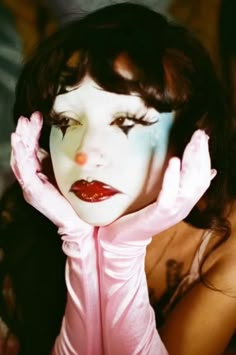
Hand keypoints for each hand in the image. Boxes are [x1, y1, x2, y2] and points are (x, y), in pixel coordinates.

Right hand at [10, 112, 91, 235]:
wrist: (80, 222)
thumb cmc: (75, 199)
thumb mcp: (68, 173)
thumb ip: (62, 161)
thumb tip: (68, 141)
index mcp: (40, 173)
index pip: (33, 149)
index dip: (33, 132)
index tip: (38, 116)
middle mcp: (33, 179)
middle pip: (24, 152)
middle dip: (24, 133)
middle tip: (27, 117)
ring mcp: (31, 186)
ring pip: (20, 159)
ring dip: (20, 141)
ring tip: (21, 125)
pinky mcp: (33, 191)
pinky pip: (23, 170)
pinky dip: (20, 154)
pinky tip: (19, 142)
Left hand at [100, 129, 214, 243]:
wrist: (123, 239)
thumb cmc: (140, 215)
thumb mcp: (161, 198)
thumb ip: (174, 185)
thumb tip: (184, 167)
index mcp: (184, 203)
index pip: (203, 179)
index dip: (205, 158)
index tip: (203, 137)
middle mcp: (182, 208)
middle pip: (199, 180)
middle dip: (202, 156)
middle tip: (201, 135)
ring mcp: (172, 212)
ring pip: (190, 186)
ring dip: (192, 163)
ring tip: (193, 144)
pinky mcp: (158, 215)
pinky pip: (170, 195)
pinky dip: (173, 178)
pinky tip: (174, 162)